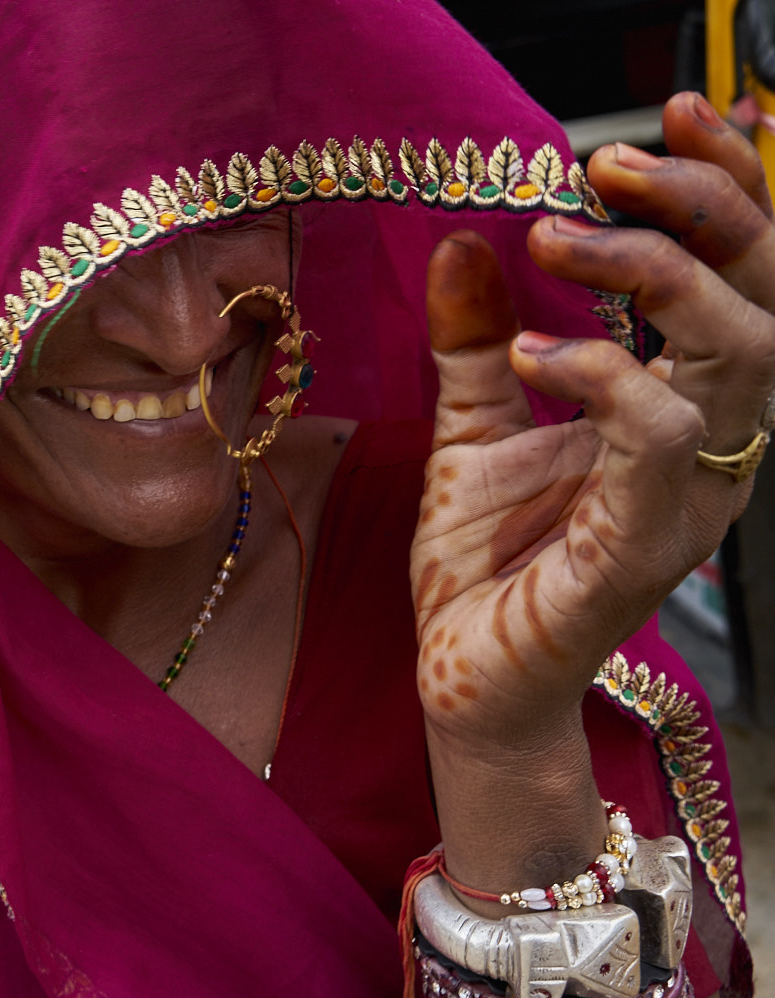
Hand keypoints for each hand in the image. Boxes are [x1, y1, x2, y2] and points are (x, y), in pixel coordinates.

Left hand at [412, 92, 774, 746]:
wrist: (465, 672)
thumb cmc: (486, 560)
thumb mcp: (473, 425)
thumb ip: (477, 340)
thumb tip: (465, 240)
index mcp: (684, 404)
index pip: (744, 278)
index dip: (731, 188)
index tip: (675, 114)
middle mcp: (712, 443)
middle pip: (767, 297)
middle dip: (704, 207)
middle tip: (606, 162)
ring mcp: (691, 497)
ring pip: (739, 354)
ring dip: (657, 275)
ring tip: (558, 238)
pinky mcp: (648, 546)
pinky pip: (663, 437)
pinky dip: (606, 376)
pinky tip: (537, 348)